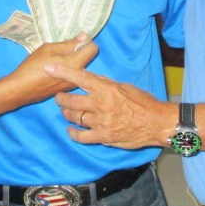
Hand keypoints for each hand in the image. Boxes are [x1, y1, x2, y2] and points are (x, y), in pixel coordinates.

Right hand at [9, 34, 97, 102]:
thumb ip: (68, 43)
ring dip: (73, 61)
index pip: (93, 49)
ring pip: (80, 67)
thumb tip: (84, 36)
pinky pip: (73, 76)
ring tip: (56, 59)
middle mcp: (78, 76)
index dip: (86, 42)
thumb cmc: (33, 66)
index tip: (74, 40)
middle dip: (79, 51)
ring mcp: (72, 85)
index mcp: (76, 63)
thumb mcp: (49, 49)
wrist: (20, 89)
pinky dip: (67, 70)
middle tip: (63, 48)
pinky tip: (53, 70)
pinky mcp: (66, 89)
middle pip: (87, 58)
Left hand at [45, 64, 172, 149]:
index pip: (80, 77)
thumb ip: (105, 83)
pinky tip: (70, 129)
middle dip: (61, 98)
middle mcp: (100, 104)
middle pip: (71, 100)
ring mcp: (100, 122)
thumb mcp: (124, 86)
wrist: (156, 123)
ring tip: (65, 111)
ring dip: (66, 114)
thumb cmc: (142, 102)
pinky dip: (73, 133)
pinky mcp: (102, 137)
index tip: (49, 68)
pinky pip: (81, 136)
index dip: (62, 72)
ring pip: (73, 117)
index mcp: (106, 89)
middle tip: (59, 97)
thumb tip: (90, 77)